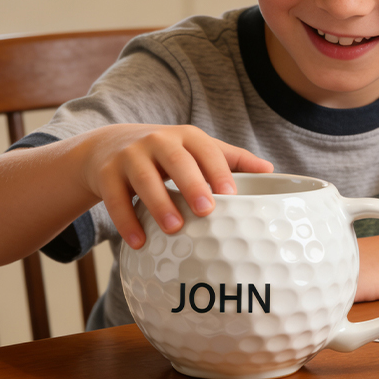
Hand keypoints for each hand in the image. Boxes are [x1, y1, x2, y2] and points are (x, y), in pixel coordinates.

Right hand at [78, 124, 272, 248]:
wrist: (109, 146)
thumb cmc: (167, 153)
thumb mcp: (196, 149)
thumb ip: (232, 160)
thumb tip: (271, 172)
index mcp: (186, 136)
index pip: (205, 149)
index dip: (217, 169)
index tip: (230, 193)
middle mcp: (157, 141)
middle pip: (175, 158)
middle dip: (191, 182)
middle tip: (206, 210)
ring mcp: (129, 156)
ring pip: (144, 178)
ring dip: (159, 203)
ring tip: (173, 228)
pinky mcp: (106, 174)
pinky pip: (115, 198)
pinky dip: (126, 221)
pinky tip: (138, 242)